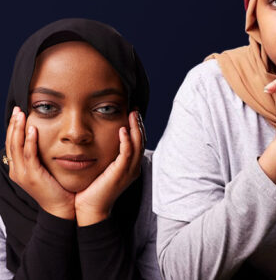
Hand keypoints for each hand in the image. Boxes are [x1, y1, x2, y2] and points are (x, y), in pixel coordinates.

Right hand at [5, 107, 74, 219]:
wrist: (62, 208)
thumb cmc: (58, 188)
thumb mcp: (46, 170)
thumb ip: (42, 157)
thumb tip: (45, 140)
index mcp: (19, 169)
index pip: (12, 144)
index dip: (14, 128)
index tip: (18, 113)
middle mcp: (16, 171)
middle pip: (11, 143)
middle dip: (13, 125)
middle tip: (18, 109)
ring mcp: (22, 174)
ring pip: (16, 147)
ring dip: (18, 129)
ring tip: (21, 115)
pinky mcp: (32, 176)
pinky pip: (29, 155)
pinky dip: (29, 141)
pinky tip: (32, 129)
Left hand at [74, 111, 143, 225]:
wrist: (88, 210)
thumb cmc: (91, 191)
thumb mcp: (101, 170)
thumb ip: (105, 157)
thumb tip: (98, 142)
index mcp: (130, 167)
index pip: (138, 143)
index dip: (137, 128)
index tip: (133, 114)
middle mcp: (133, 168)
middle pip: (142, 141)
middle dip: (139, 124)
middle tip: (135, 110)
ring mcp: (129, 171)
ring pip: (137, 145)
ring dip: (135, 128)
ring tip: (132, 114)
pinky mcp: (121, 173)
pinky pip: (127, 153)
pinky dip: (126, 140)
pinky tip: (123, 129)